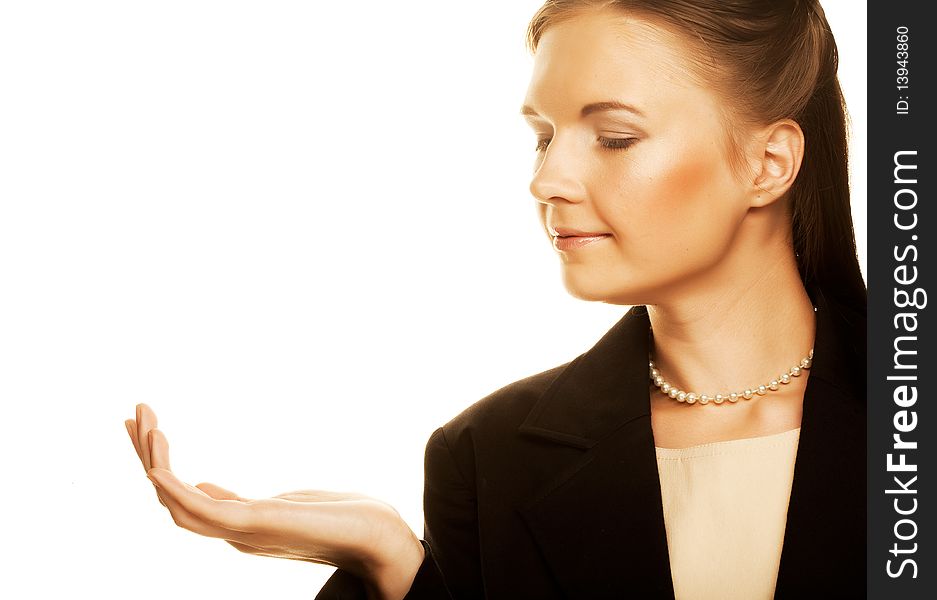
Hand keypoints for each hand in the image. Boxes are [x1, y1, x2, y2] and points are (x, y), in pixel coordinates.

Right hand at [126, 404, 424, 599]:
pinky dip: (170, 482)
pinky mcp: (252, 524)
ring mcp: (239, 531)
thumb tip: (202, 482)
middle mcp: (230, 532)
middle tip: (132, 414)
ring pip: (172, 502)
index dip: (157, 465)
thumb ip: (235, 499)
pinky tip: (158, 453)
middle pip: (168, 499)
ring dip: (152, 460)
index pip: (181, 497)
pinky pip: (195, 508)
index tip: (148, 428)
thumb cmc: (341, 518)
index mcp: (236, 524)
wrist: (379, 538)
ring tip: (143, 418)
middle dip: (145, 457)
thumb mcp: (282, 502)